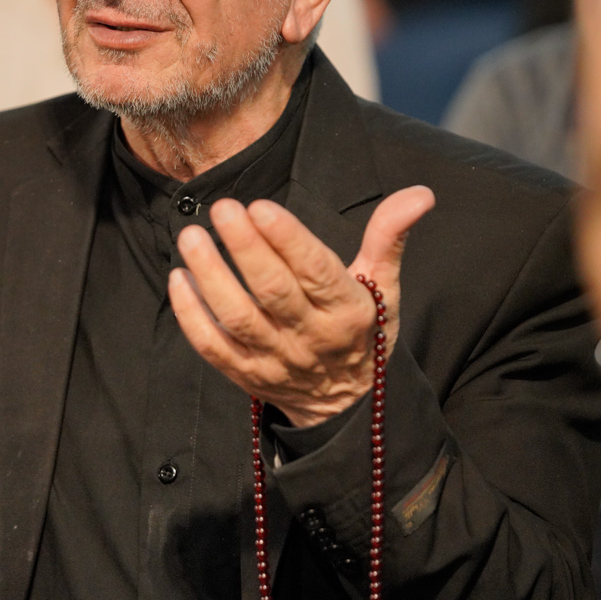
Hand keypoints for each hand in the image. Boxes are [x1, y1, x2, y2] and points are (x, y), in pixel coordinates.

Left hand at [168, 187, 435, 427]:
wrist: (345, 405)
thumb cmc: (361, 330)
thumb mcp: (383, 285)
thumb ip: (389, 236)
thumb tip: (420, 194)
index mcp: (348, 311)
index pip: (316, 272)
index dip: (287, 240)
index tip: (260, 207)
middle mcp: (311, 338)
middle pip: (273, 292)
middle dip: (245, 248)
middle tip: (223, 209)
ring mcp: (275, 360)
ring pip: (238, 319)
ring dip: (211, 276)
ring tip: (192, 237)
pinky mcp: (245, 376)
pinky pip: (213, 348)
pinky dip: (192, 316)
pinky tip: (180, 279)